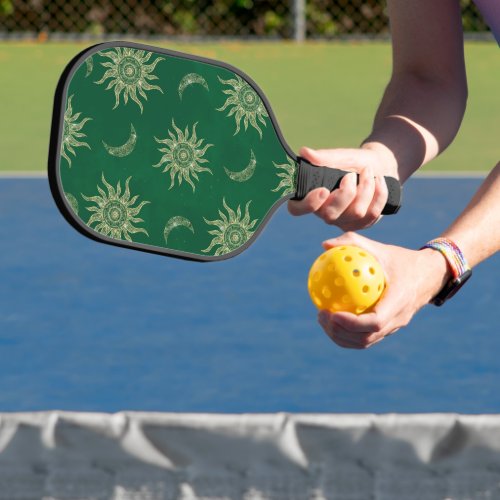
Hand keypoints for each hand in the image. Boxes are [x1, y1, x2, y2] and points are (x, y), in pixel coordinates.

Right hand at [288, 145, 397, 230]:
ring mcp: (343, 221)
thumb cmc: (354, 162)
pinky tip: (379, 181)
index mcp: (311, 196)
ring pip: (356, 213)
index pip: (297, 209)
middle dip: (346, 193)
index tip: (323, 190)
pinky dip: (379, 193)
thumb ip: (324, 157)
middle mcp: (324, 213)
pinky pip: (372, 214)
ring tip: (368, 172)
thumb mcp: (341, 156)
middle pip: (330, 215)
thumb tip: (304, 152)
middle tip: (351, 175)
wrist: (379, 167)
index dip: (308, 204)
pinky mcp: (361, 224)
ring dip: (366, 188)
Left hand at [316, 232, 450, 348]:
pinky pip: (366, 337)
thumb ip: (353, 243)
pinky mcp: (389, 329)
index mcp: (399, 301)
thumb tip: (325, 245)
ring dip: (341, 336)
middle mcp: (398, 319)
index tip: (332, 313)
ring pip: (365, 342)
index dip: (352, 323)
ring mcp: (394, 327)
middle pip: (366, 338)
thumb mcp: (380, 248)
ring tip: (323, 319)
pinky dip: (347, 334)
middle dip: (340, 332)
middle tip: (321, 315)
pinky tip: (332, 318)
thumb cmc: (401, 259)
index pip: (375, 321)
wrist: (429, 275)